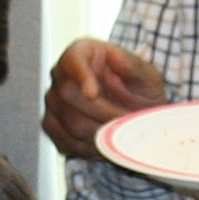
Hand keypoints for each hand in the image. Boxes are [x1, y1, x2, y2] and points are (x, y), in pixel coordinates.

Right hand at [41, 38, 164, 162]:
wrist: (133, 112)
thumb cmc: (139, 89)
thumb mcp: (146, 75)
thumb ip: (133, 67)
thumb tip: (117, 58)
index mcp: (82, 52)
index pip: (73, 59)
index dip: (80, 77)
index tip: (93, 95)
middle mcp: (61, 74)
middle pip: (69, 95)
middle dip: (102, 113)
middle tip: (126, 123)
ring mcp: (53, 100)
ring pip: (69, 121)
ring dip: (98, 133)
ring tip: (122, 136)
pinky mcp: (52, 125)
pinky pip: (65, 140)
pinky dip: (88, 147)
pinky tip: (106, 146)